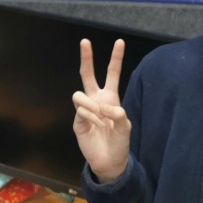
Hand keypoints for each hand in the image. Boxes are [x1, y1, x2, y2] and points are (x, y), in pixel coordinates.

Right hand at [72, 38, 131, 182]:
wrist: (109, 161)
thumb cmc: (119, 142)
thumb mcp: (125, 127)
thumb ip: (117, 113)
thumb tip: (101, 105)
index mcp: (111, 98)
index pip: (112, 74)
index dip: (116, 58)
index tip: (120, 41)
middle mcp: (96, 100)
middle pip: (88, 75)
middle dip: (86, 58)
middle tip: (85, 41)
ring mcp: (85, 109)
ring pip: (79, 95)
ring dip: (91, 105)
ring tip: (99, 119)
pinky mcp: (77, 121)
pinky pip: (80, 111)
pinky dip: (90, 118)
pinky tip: (96, 126)